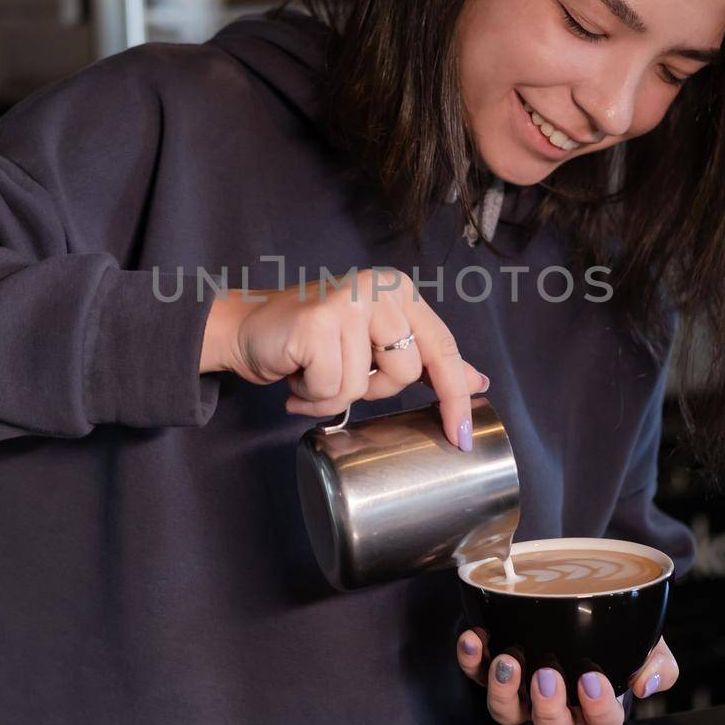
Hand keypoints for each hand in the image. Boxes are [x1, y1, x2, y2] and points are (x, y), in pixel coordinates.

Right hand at [200, 269, 486, 447]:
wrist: (246, 330)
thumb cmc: (310, 341)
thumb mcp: (374, 343)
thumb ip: (425, 358)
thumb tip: (477, 380)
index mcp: (400, 292)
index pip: (443, 348)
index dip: (455, 396)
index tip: (462, 436)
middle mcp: (379, 288)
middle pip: (406, 374)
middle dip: (372, 389)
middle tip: (340, 373)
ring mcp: (348, 301)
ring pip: (365, 386)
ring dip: (332, 394)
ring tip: (312, 373)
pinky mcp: (318, 323)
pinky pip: (332, 388)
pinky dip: (310, 395)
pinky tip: (295, 375)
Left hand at [456, 631, 679, 724]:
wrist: (577, 591)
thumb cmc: (611, 627)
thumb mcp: (647, 640)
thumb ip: (658, 663)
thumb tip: (647, 685)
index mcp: (595, 704)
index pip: (603, 722)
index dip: (598, 709)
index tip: (592, 679)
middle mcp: (557, 706)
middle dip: (547, 706)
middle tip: (547, 675)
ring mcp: (522, 693)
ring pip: (508, 713)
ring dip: (504, 690)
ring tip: (508, 661)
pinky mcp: (492, 671)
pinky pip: (476, 676)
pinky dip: (471, 660)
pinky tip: (474, 639)